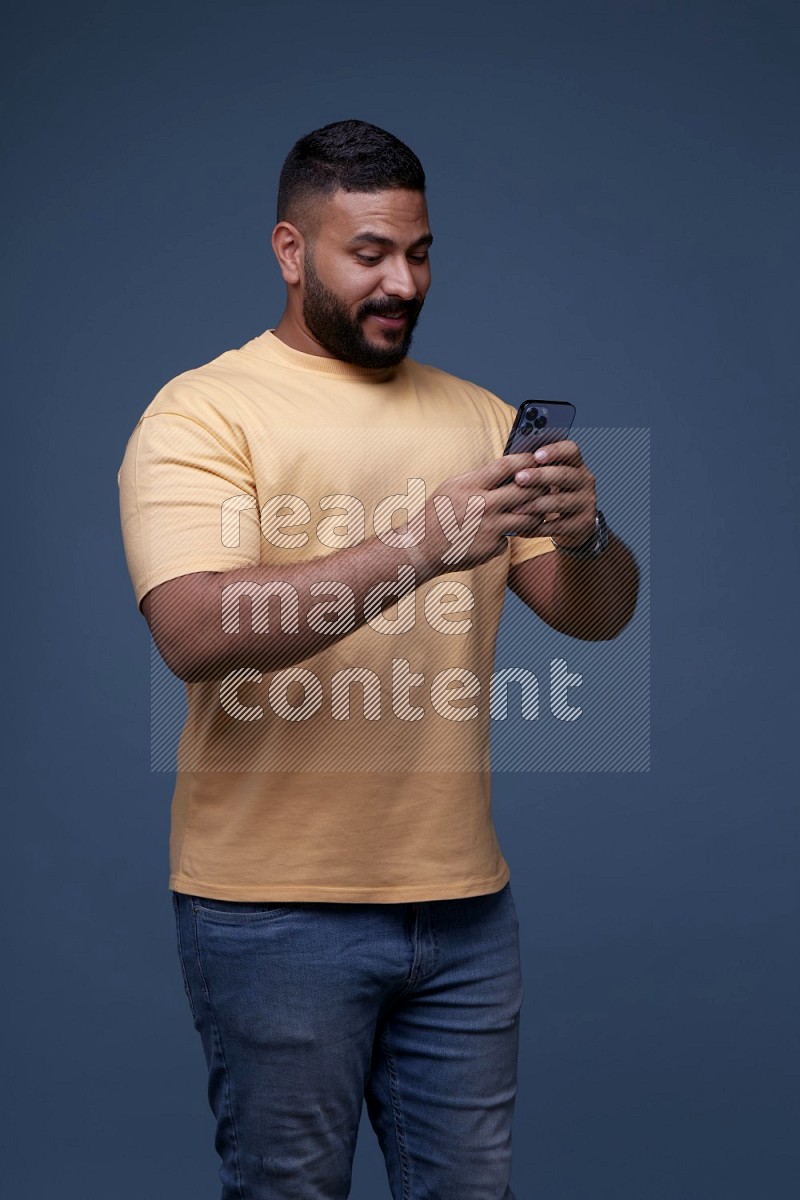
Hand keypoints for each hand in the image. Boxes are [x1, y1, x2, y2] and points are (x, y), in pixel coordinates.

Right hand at [406, 452, 553, 574]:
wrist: (421, 548)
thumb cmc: (436, 515)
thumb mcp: (452, 487)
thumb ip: (479, 479)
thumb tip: (507, 469)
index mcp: (470, 486)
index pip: (507, 466)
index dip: (527, 460)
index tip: (538, 458)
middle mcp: (483, 505)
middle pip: (526, 490)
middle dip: (541, 486)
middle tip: (548, 484)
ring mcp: (490, 528)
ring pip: (528, 516)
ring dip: (535, 512)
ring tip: (535, 509)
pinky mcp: (492, 547)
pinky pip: (511, 538)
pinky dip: (508, 536)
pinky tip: (498, 535)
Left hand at [505, 440, 596, 549]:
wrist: (573, 524)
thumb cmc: (552, 494)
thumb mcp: (549, 480)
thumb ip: (535, 470)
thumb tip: (509, 464)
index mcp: (576, 464)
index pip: (571, 450)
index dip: (554, 451)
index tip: (535, 456)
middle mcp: (585, 480)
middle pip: (563, 475)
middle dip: (539, 476)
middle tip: (518, 478)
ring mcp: (586, 503)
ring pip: (559, 502)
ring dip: (534, 505)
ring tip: (513, 508)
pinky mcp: (583, 524)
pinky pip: (558, 526)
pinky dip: (537, 528)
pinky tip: (521, 528)